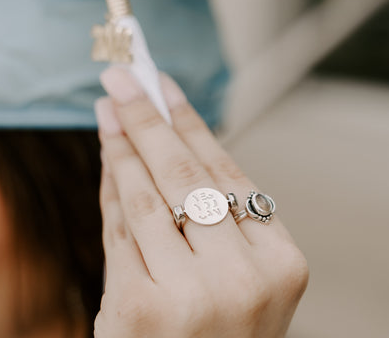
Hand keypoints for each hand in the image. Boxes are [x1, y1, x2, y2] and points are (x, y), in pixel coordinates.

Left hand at [94, 67, 307, 337]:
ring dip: (121, 145)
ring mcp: (192, 298)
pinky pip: (120, 231)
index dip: (190, 120)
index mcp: (282, 263)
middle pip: (183, 172)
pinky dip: (110, 190)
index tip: (163, 83)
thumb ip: (209, 210)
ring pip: (146, 196)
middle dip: (147, 116)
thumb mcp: (235, 272)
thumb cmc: (218, 330)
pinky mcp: (140, 312)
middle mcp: (245, 278)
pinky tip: (106, 157)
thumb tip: (163, 134)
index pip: (226, 169)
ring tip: (108, 108)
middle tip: (122, 76)